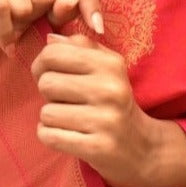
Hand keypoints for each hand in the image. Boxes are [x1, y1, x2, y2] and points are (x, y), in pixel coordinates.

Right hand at [0, 0, 103, 50]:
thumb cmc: (15, 9)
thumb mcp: (47, 13)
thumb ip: (65, 8)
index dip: (90, 2)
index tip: (98, 29)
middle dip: (39, 18)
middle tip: (26, 22)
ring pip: (24, 6)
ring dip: (19, 27)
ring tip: (11, 25)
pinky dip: (4, 32)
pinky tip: (5, 41)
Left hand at [30, 34, 185, 186]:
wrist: (143, 148)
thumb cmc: (115, 103)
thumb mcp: (107, 68)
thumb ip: (80, 48)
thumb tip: (50, 38)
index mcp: (110, 64)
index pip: (53, 53)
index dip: (42, 65)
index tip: (52, 75)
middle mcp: (110, 89)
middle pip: (46, 83)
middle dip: (48, 94)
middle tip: (65, 101)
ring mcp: (105, 120)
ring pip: (46, 113)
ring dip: (52, 119)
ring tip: (71, 120)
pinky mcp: (97, 147)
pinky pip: (49, 136)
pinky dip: (50, 136)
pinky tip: (67, 135)